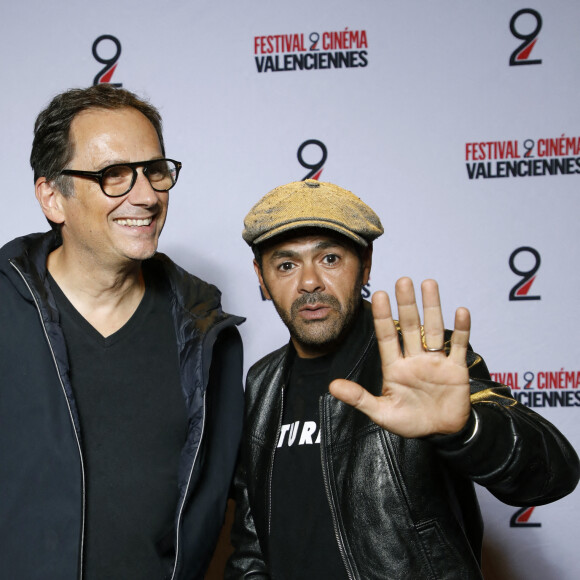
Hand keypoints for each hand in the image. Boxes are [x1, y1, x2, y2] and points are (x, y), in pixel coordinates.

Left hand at [329, 277, 471, 437]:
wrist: (440, 434)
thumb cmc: (409, 422)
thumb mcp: (381, 413)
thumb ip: (358, 398)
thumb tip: (332, 386)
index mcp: (394, 367)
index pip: (386, 336)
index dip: (382, 316)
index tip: (377, 294)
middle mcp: (414, 359)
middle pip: (409, 326)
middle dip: (406, 304)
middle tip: (402, 280)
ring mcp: (435, 362)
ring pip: (432, 329)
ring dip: (431, 307)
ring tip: (428, 283)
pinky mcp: (456, 369)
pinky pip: (458, 346)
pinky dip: (461, 330)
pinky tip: (460, 311)